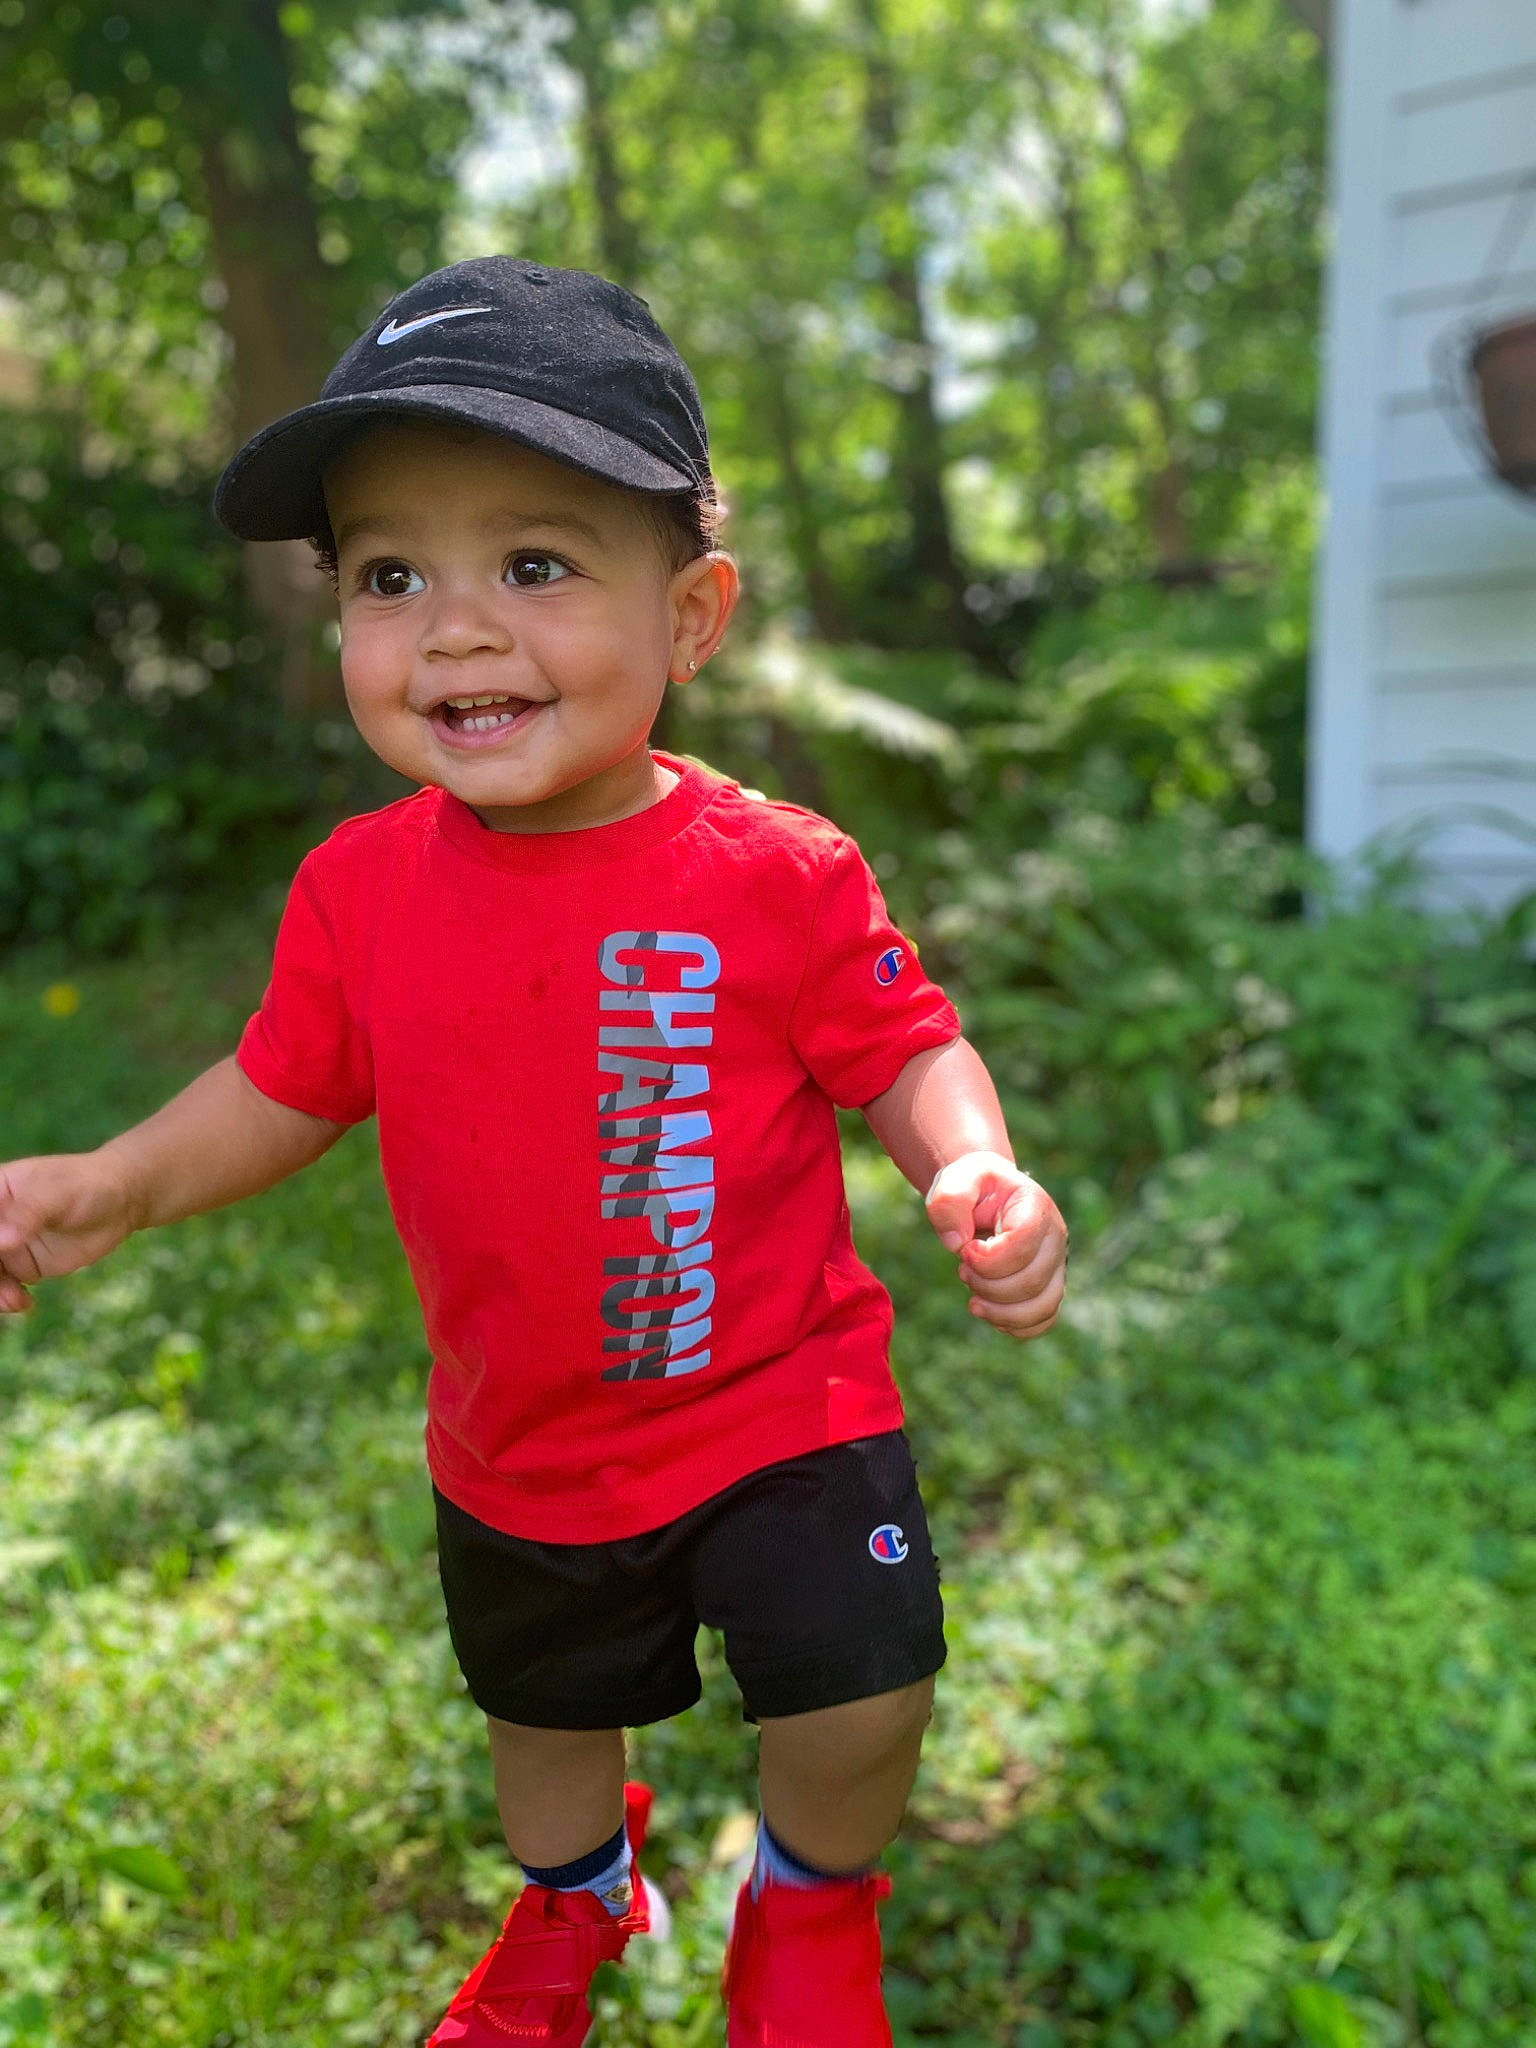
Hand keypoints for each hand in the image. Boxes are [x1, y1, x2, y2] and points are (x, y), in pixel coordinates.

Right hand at [0, 1152, 138, 1314]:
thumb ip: (30, 1215)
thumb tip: (1, 1242)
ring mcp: (5, 1244)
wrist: (121, 1203)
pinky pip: (3, 1287)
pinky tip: (25, 1303)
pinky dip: (7, 1299)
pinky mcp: (22, 1265)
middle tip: (3, 1286)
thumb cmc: (88, 1186)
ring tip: (14, 1300)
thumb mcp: (60, 1194)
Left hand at [924, 1150, 1066, 1339]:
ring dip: (1000, 1312)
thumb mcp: (956, 1178)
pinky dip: (1015, 1326)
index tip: (965, 1249)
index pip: (1022, 1246)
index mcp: (1035, 1207)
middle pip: (1031, 1281)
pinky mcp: (1048, 1286)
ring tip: (974, 1300)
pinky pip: (1043, 1320)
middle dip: (987, 1285)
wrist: (985, 1194)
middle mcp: (1055, 1238)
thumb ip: (949, 1200)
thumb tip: (957, 1244)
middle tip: (962, 1271)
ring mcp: (1056, 1265)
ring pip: (1042, 1306)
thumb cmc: (972, 1185)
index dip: (988, 1259)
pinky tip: (989, 1312)